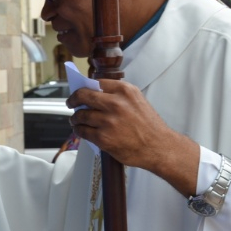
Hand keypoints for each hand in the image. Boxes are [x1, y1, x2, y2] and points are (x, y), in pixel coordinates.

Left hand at [68, 79, 199, 196]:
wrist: (159, 147)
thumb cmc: (148, 125)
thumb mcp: (137, 101)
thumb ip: (117, 95)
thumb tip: (94, 93)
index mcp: (125, 91)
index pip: (96, 83)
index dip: (84, 87)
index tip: (80, 91)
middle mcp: (115, 103)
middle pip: (83, 96)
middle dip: (73, 99)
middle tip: (71, 103)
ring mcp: (108, 121)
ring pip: (81, 115)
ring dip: (75, 118)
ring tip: (75, 120)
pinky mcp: (103, 138)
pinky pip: (83, 131)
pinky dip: (79, 130)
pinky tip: (79, 130)